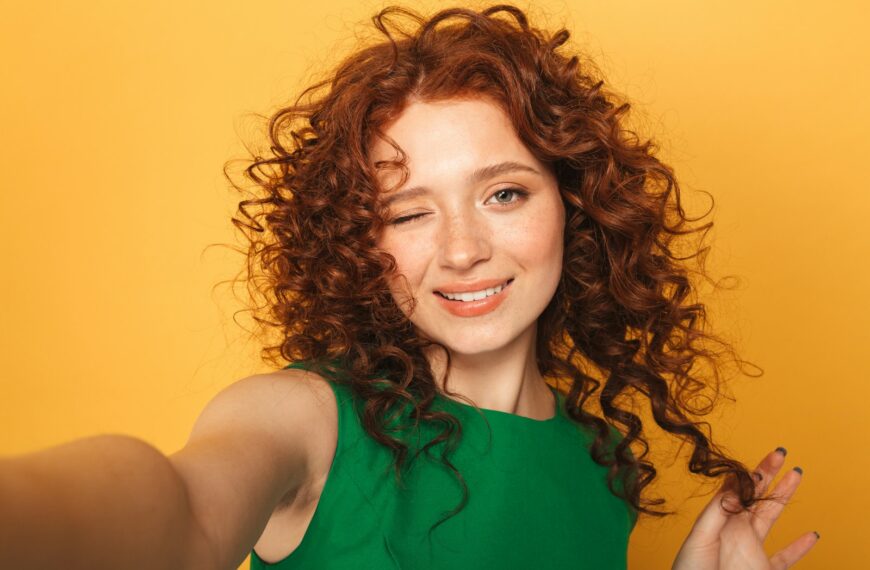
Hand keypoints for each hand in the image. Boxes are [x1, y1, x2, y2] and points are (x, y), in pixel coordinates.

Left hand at [671, 447, 817, 569]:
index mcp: (718, 521)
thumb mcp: (700, 537)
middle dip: (769, 475)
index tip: (765, 459)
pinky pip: (785, 559)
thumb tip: (732, 480)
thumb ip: (718, 511)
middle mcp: (736, 532)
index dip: (751, 474)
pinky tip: (812, 535)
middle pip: (757, 498)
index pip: (737, 491)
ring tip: (797, 474)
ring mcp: (751, 551)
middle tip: (782, 452)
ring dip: (784, 497)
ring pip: (772, 519)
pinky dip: (799, 548)